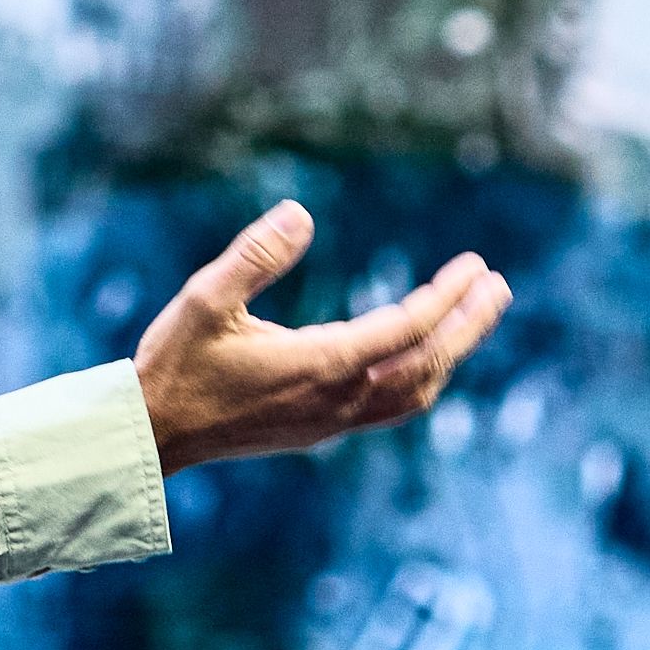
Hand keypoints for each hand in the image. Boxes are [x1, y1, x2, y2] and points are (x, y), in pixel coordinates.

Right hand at [132, 200, 508, 475]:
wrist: (152, 435)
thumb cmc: (175, 363)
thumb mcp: (204, 299)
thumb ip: (254, 256)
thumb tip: (301, 213)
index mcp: (319, 367)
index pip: (405, 330)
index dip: (447, 297)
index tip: (476, 266)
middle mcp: (336, 401)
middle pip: (427, 365)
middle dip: (468, 325)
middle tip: (498, 286)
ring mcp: (331, 422)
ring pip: (415, 394)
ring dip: (450, 354)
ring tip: (472, 318)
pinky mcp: (319, 430)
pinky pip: (392, 407)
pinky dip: (421, 377)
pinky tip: (419, 355)